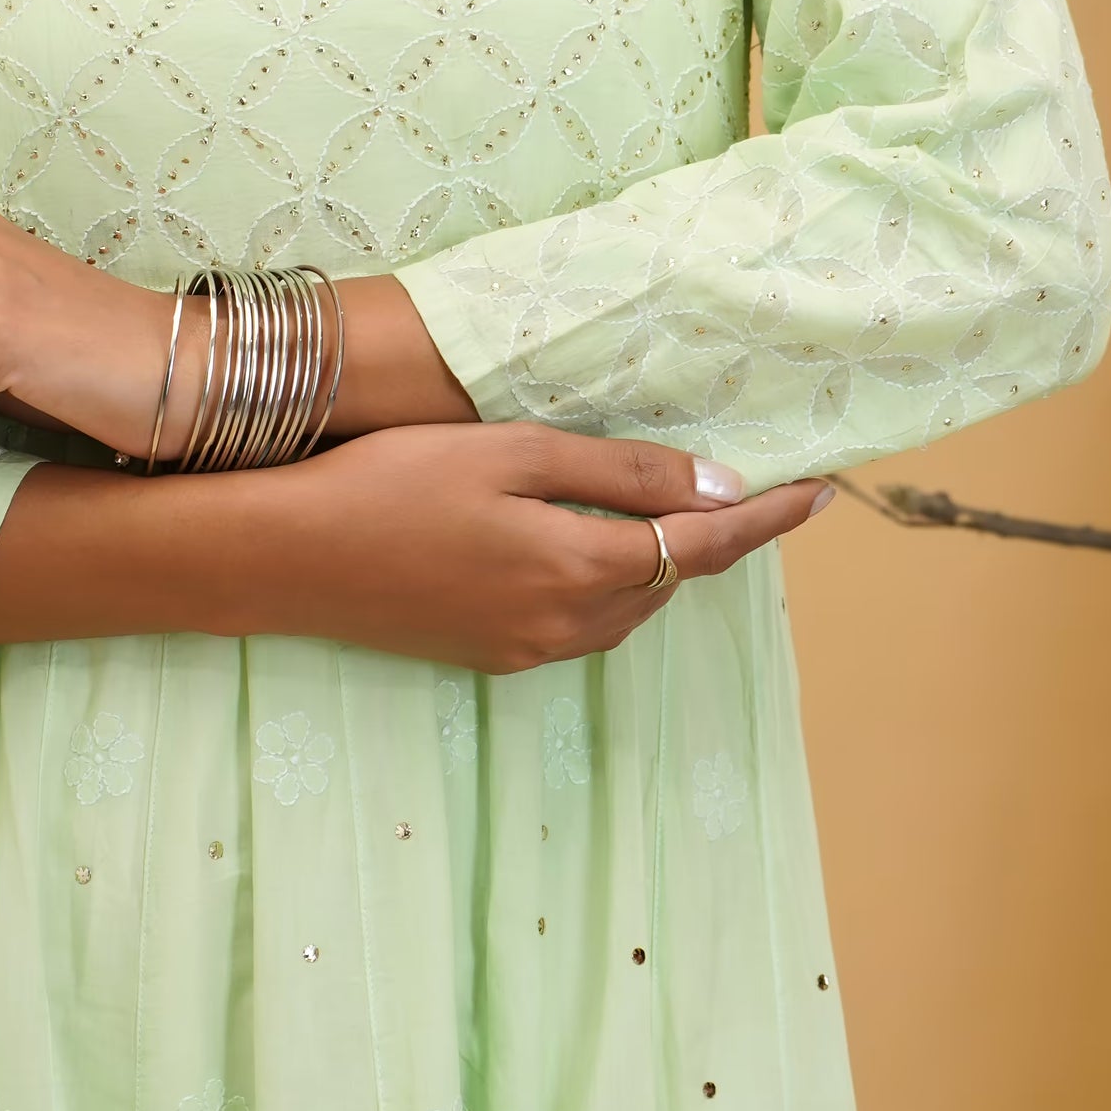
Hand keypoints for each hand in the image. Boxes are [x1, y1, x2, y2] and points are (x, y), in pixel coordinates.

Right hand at [230, 422, 830, 669]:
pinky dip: (609, 586)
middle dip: (717, 537)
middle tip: (752, 485)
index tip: (821, 487)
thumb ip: (618, 473)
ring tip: (672, 510)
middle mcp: (569, 624)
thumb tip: (719, 488)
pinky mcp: (494, 657)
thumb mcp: (511, 453)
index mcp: (582, 567)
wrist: (289, 559)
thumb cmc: (391, 484)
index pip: (708, 544)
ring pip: (630, 607)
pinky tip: (587, 547)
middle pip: (673, 581)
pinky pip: (583, 623)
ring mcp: (529, 649)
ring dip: (660, 564)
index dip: (770, 517)